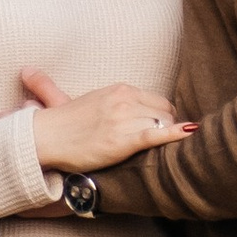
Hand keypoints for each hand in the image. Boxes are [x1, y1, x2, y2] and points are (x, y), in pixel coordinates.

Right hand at [22, 68, 195, 174]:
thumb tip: (78, 86)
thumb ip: (109, 98)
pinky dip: (175, 135)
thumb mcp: (90, 100)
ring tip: (169, 151)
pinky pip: (157, 135)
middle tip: (162, 143)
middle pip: (165, 111)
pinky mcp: (123, 140)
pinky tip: (190, 133)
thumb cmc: (65, 123)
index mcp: (120, 89)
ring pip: (163, 123)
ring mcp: (124, 119)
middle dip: (167, 126)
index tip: (160, 129)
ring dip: (167, 136)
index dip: (161, 116)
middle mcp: (125, 100)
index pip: (157, 100)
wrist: (46, 138)